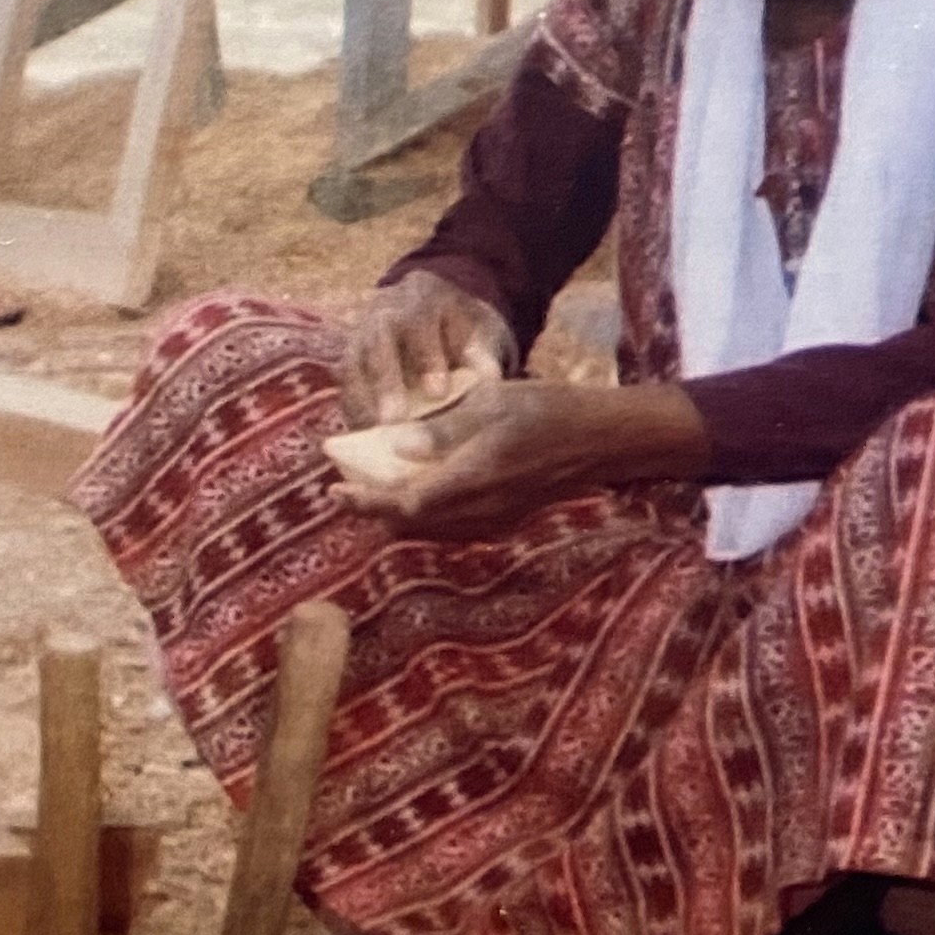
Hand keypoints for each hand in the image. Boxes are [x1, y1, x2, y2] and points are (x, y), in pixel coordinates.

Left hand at [333, 380, 708, 539]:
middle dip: (374, 511)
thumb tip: (395, 445)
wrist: (600, 440)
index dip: (366, 503)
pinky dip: (425, 517)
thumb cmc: (546, 409)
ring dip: (398, 516)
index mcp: (473, 479)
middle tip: (348, 487)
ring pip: (429, 532)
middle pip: (410, 527)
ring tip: (374, 489)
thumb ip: (442, 429)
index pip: (404, 505)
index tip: (335, 492)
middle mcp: (480, 511)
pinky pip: (451, 530)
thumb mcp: (489, 403)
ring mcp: (493, 523)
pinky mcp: (503, 524)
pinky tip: (418, 492)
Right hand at [341, 270, 513, 428]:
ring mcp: (360, 334)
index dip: (426, 358)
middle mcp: (383, 312)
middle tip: (392, 420)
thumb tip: (490, 378)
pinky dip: (352, 411)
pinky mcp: (350, 360)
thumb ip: (483, 352)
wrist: (438, 313)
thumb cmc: (461, 328)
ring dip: (362, 401)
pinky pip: (345, 385)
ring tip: (374, 436)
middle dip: (384, 382)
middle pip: (377, 343)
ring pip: (353, 364)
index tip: (438, 392)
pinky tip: (364, 438)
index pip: (418, 324)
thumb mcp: (479, 331)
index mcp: (420, 297)